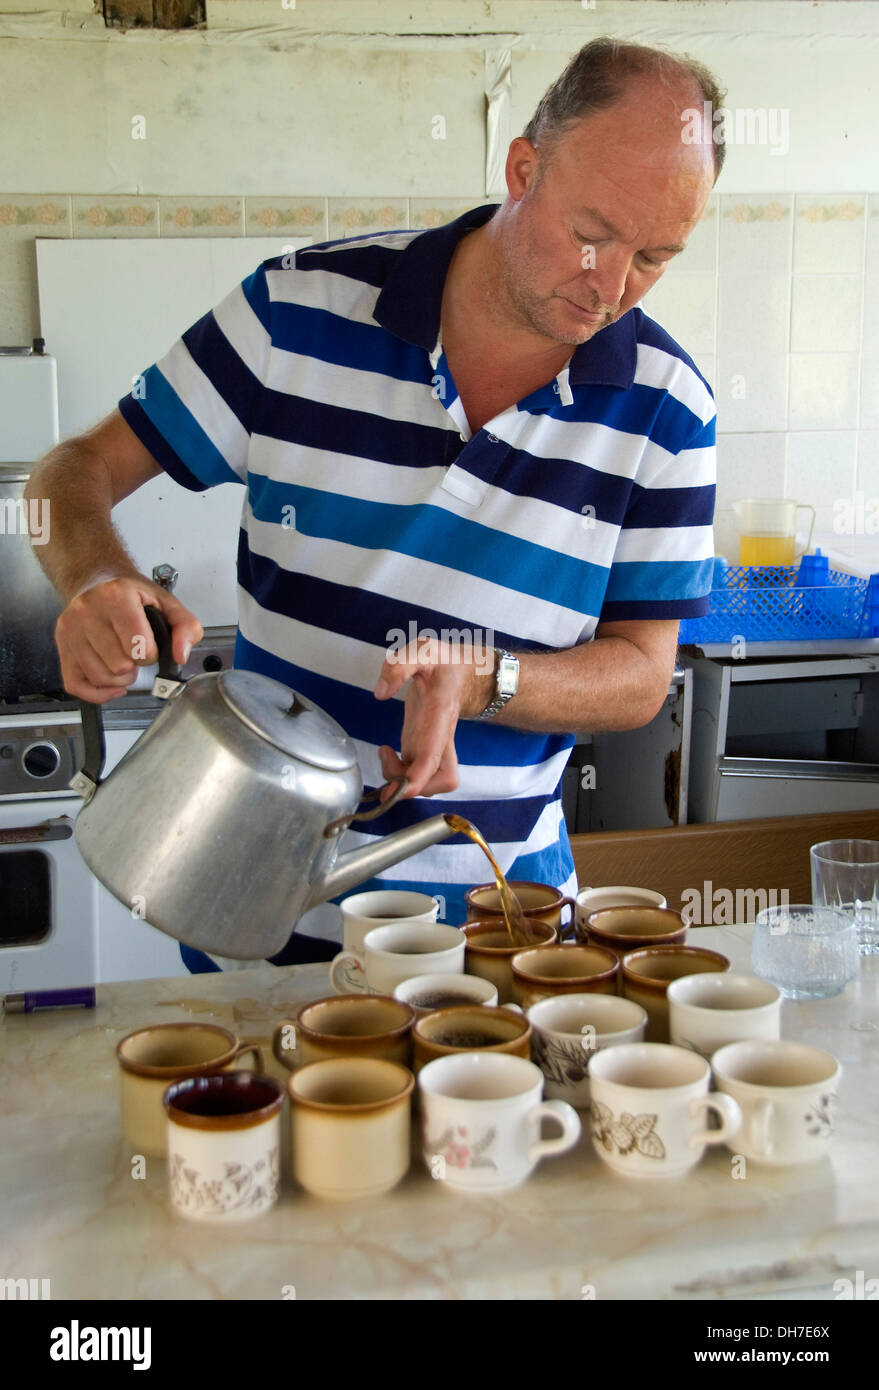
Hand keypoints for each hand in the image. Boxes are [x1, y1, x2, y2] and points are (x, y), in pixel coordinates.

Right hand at [54, 575, 202, 702]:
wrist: (97, 581)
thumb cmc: (131, 593)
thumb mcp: (166, 602)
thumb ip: (185, 627)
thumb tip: (181, 655)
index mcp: (116, 597)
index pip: (139, 648)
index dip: (151, 653)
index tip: (149, 643)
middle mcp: (87, 611)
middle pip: (119, 666)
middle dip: (134, 665)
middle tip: (134, 650)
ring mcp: (70, 630)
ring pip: (100, 678)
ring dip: (118, 677)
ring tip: (122, 658)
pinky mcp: (62, 646)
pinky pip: (76, 686)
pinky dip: (97, 692)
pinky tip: (110, 681)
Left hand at [373, 637, 493, 798]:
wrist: (462, 667)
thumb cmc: (442, 661)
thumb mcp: (422, 650)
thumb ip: (399, 666)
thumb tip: (380, 693)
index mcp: (440, 716)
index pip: (433, 757)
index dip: (417, 780)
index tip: (396, 790)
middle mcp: (441, 738)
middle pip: (440, 780)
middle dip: (411, 785)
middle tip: (387, 759)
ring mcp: (434, 745)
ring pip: (429, 782)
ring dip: (403, 781)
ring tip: (386, 752)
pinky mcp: (424, 747)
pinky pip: (417, 774)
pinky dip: (399, 774)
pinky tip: (387, 752)